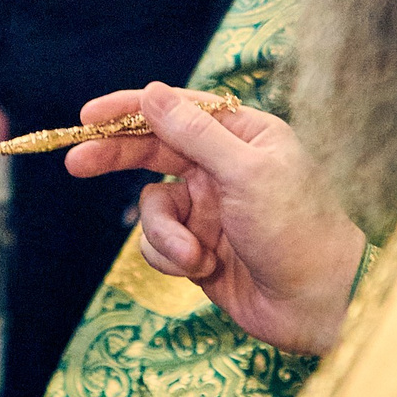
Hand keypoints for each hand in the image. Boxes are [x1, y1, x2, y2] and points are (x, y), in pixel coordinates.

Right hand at [67, 82, 363, 355]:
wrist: (319, 304)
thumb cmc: (296, 228)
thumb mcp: (246, 172)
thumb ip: (195, 133)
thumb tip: (151, 92)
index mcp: (243, 135)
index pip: (176, 110)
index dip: (130, 109)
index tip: (89, 116)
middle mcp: (223, 167)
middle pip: (153, 151)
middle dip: (116, 158)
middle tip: (77, 162)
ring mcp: (210, 210)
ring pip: (154, 207)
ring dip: (164, 234)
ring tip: (194, 256)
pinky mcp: (199, 250)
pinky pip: (159, 245)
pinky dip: (172, 257)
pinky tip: (202, 269)